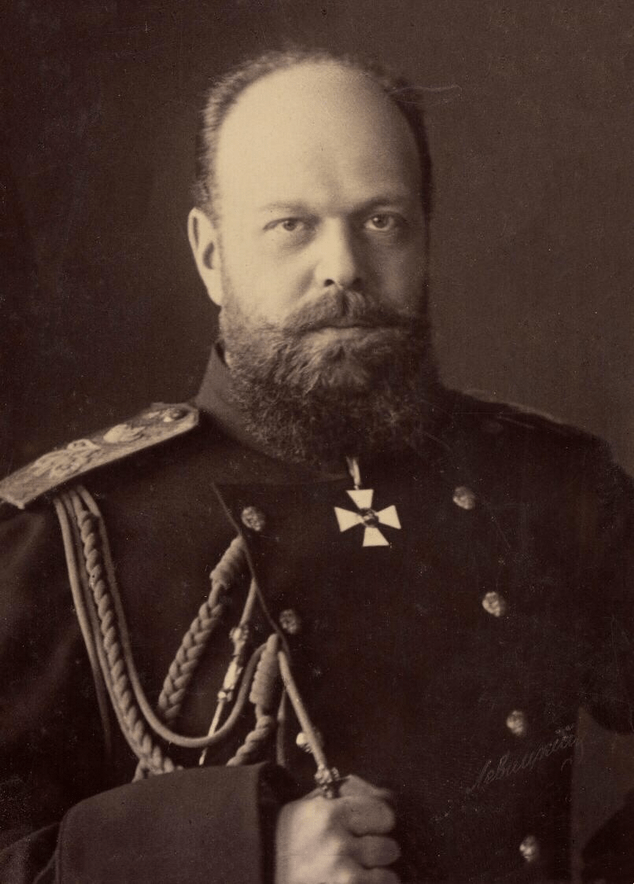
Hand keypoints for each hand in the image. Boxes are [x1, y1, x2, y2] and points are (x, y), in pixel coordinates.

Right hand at [275, 774, 400, 883]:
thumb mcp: (310, 806)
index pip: (385, 814)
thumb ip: (346, 796)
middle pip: (390, 847)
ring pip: (389, 877)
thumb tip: (386, 795)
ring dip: (376, 876)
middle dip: (377, 851)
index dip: (379, 820)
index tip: (370, 825)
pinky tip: (353, 882)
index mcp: (331, 814)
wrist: (260, 869)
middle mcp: (338, 844)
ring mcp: (342, 876)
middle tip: (360, 852)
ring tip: (356, 872)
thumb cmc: (288, 837)